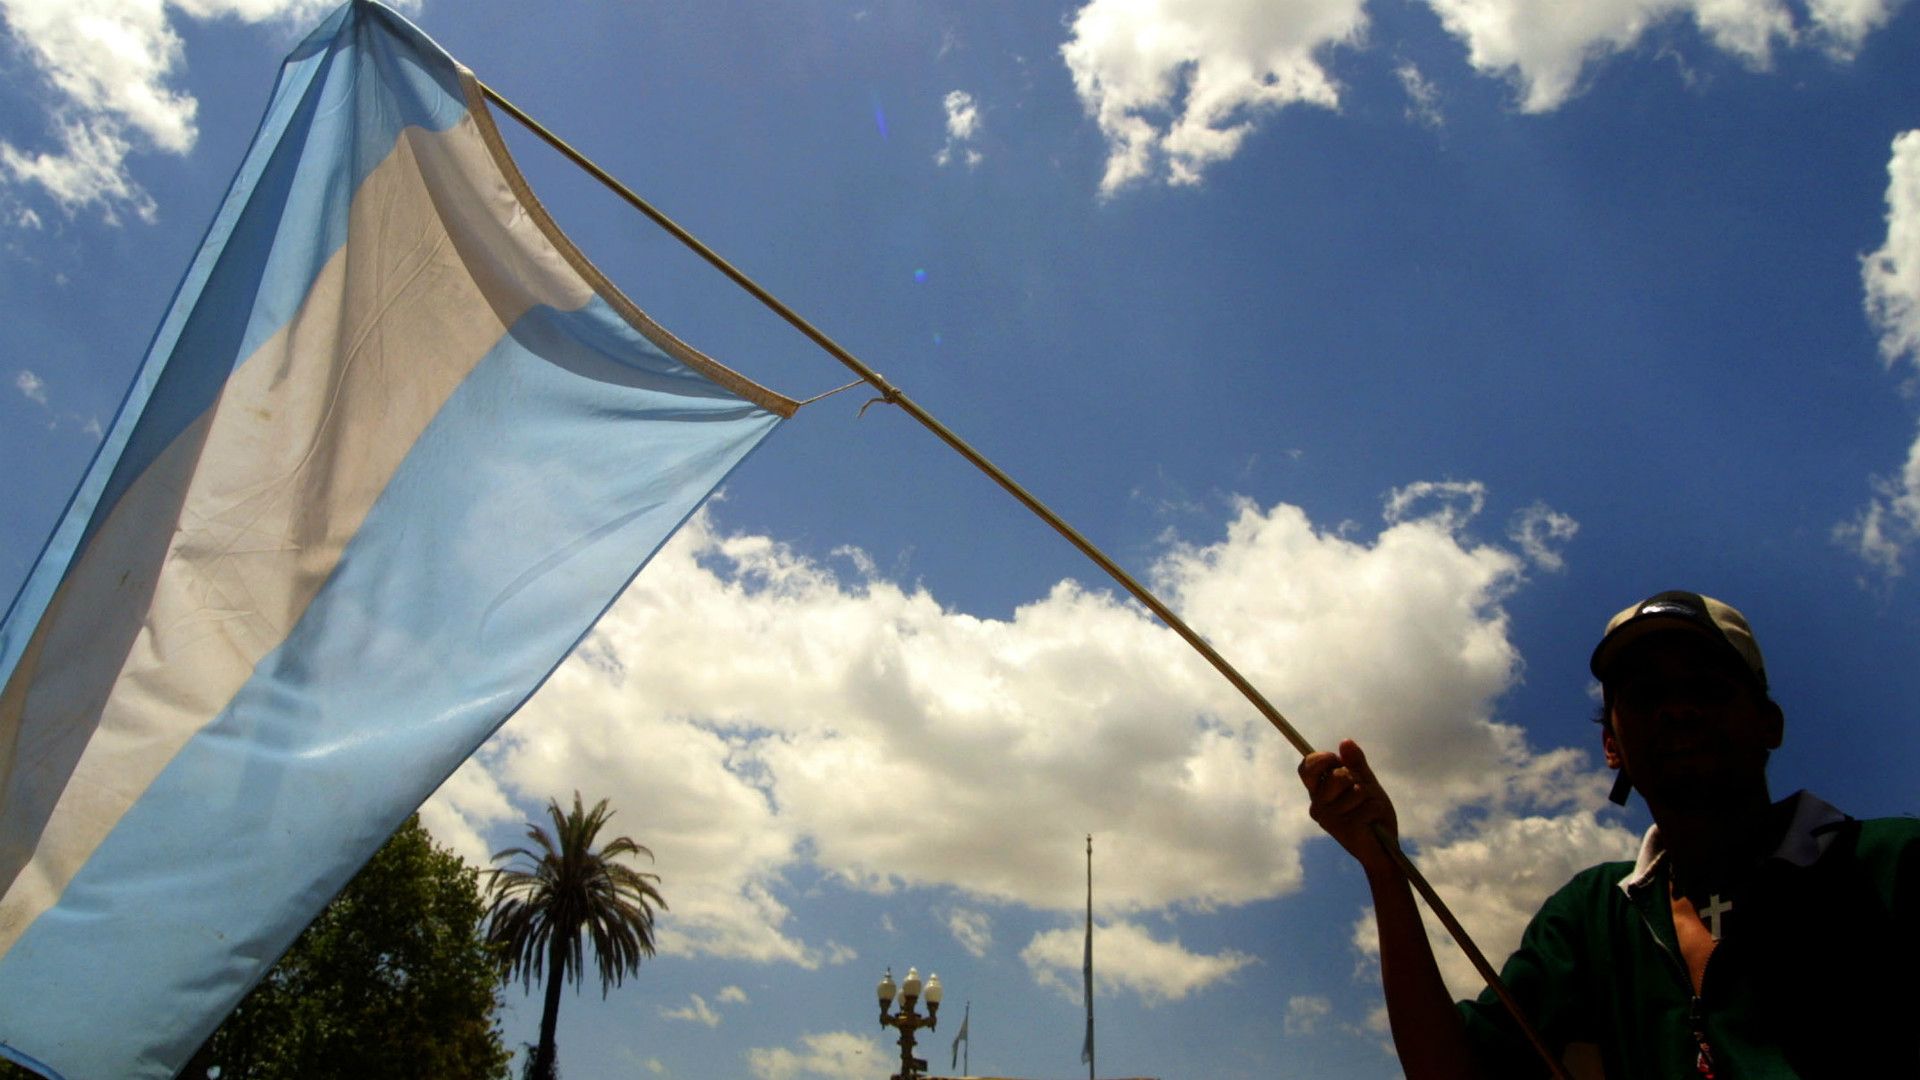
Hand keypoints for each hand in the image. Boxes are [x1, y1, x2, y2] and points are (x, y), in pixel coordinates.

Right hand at [1298, 739, 1400, 876]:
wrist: (1384, 848)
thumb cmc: (1372, 814)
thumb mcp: (1365, 783)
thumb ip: (1355, 763)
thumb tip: (1345, 741)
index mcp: (1318, 792)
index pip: (1306, 768)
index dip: (1320, 758)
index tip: (1335, 759)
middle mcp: (1318, 806)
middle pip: (1337, 775)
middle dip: (1356, 779)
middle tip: (1361, 793)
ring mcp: (1329, 819)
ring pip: (1356, 790)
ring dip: (1370, 797)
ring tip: (1369, 811)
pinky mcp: (1344, 829)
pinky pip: (1367, 805)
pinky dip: (1377, 809)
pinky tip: (1374, 822)